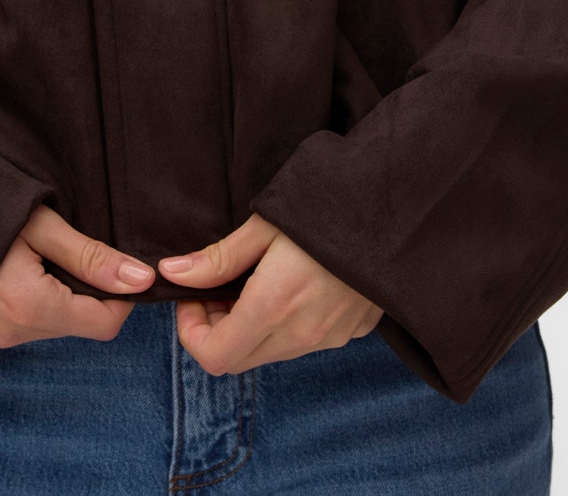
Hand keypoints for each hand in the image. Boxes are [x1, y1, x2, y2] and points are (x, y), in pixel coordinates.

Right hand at [0, 203, 155, 347]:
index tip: (118, 263)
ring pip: (53, 323)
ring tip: (35, 254)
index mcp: (30, 307)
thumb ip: (91, 256)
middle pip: (78, 323)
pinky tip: (17, 268)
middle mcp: (11, 333)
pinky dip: (35, 299)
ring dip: (60, 294)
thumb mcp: (40, 225)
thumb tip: (141, 279)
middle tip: (69, 247)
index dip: (122, 296)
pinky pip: (27, 323)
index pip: (104, 325)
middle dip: (87, 290)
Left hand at [157, 213, 383, 373]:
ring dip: (249, 328)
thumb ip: (218, 258)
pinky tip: (290, 285)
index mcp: (274, 307)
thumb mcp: (264, 225)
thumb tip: (173, 273)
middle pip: (239, 359)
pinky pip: (303, 342)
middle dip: (217, 329)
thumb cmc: (324, 209)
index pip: (215, 357)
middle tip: (216, 287)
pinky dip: (284, 325)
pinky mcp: (350, 332)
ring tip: (253, 281)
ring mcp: (329, 338)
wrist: (394, 211)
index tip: (193, 296)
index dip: (192, 333)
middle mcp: (302, 334)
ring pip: (271, 352)